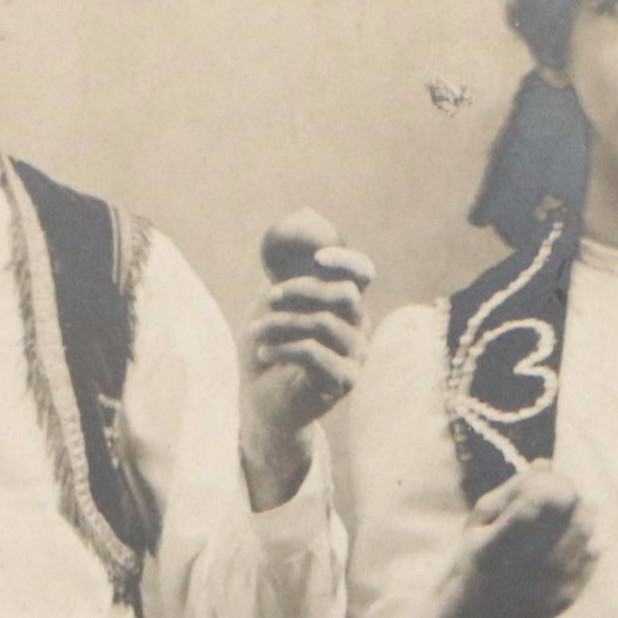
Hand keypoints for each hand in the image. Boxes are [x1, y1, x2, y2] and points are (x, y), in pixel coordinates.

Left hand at [240, 213, 374, 506]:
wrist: (261, 401)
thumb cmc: (268, 348)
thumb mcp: (270, 302)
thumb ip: (285, 266)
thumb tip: (300, 215)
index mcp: (345, 304)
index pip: (362, 272)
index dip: (346, 261)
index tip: (317, 258)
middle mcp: (358, 327)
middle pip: (343, 295)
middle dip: (301, 290)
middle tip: (268, 296)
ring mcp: (355, 356)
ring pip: (325, 324)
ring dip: (282, 323)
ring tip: (255, 332)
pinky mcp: (343, 381)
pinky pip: (315, 353)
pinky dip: (283, 349)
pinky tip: (265, 353)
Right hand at [446, 464, 598, 617]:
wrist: (484, 615)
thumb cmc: (480, 556)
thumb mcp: (481, 522)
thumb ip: (512, 490)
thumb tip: (546, 464)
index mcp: (491, 548)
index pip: (532, 505)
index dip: (550, 484)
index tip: (553, 478)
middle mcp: (520, 571)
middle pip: (566, 516)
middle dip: (571, 495)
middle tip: (568, 490)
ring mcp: (546, 587)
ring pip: (586, 534)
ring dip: (585, 514)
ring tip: (577, 510)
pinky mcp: (566, 598)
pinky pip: (592, 555)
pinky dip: (589, 541)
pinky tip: (577, 540)